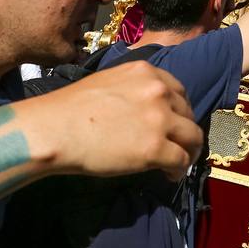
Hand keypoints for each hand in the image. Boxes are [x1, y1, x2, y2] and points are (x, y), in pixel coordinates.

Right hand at [25, 61, 202, 180]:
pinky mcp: (155, 148)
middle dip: (184, 131)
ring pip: (193, 137)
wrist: (55, 129)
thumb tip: (141, 113)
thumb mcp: (108, 83)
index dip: (179, 110)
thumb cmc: (70, 108)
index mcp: (145, 72)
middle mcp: (158, 91)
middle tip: (177, 146)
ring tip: (178, 163)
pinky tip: (169, 176)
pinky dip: (179, 170)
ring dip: (188, 151)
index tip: (173, 124)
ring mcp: (159, 119)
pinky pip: (181, 160)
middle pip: (188, 113)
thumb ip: (132, 90)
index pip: (178, 91)